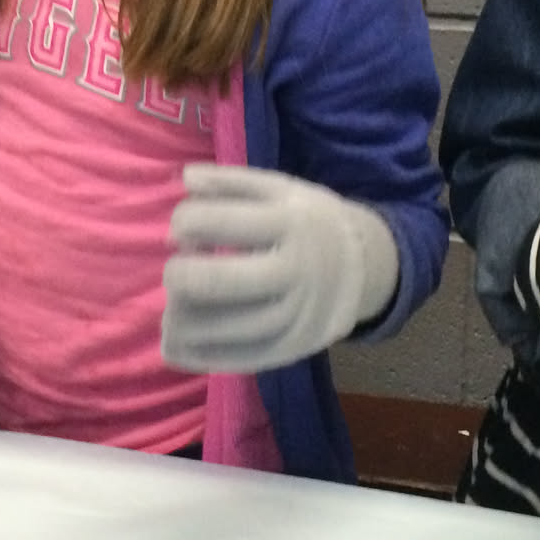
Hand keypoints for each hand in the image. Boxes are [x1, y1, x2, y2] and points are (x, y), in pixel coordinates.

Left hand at [161, 165, 398, 373]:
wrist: (365, 270)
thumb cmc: (311, 223)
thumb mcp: (281, 188)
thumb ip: (231, 181)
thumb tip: (186, 178)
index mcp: (289, 223)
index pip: (213, 223)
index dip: (182, 223)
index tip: (184, 228)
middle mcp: (292, 274)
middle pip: (210, 283)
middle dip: (176, 275)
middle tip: (177, 269)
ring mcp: (291, 319)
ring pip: (213, 328)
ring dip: (177, 315)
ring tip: (177, 302)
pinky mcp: (286, 353)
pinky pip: (227, 361)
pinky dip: (189, 352)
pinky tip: (174, 338)